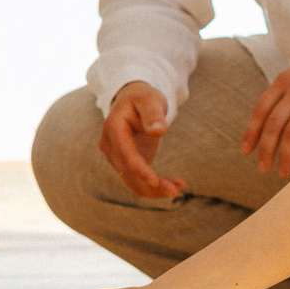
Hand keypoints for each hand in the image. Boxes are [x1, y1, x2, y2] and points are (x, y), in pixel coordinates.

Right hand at [98, 82, 183, 199]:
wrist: (133, 101)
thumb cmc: (143, 98)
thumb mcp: (150, 100)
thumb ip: (153, 114)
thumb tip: (158, 131)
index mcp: (114, 128)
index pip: (126, 154)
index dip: (140, 169)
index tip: (155, 182)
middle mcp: (110, 146)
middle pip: (129, 172)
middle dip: (152, 184)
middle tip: (177, 189)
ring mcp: (117, 157)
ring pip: (133, 181)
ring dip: (155, 189)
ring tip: (179, 187)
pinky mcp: (126, 163)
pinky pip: (137, 180)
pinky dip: (154, 185)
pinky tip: (174, 183)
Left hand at [242, 55, 289, 178]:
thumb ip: (283, 96)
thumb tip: (264, 128)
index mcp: (285, 80)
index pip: (261, 109)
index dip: (251, 132)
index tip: (246, 151)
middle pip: (274, 124)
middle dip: (266, 150)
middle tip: (263, 168)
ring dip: (284, 157)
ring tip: (282, 172)